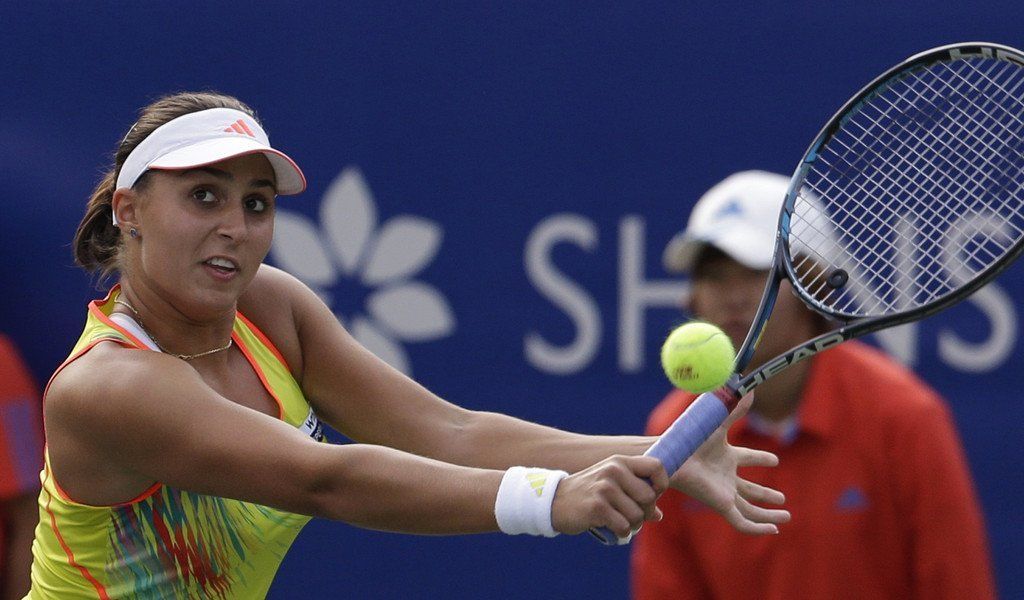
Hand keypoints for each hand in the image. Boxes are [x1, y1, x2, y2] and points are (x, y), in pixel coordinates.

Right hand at [550, 455, 669, 538]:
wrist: (554, 501)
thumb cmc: (588, 493)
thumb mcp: (611, 484)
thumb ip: (635, 493)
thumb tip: (658, 515)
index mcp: (619, 462)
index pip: (657, 466)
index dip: (661, 484)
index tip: (653, 496)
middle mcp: (613, 471)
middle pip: (649, 497)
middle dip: (644, 512)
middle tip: (631, 516)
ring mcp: (604, 488)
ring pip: (638, 515)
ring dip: (632, 525)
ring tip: (619, 522)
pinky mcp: (597, 507)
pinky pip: (624, 527)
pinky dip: (621, 533)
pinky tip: (611, 528)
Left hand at [670, 394, 790, 533]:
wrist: (675, 456)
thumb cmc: (692, 439)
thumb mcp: (719, 423)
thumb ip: (735, 409)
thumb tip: (751, 390)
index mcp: (726, 457)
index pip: (746, 459)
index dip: (760, 458)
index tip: (774, 460)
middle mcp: (726, 477)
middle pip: (749, 490)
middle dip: (766, 495)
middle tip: (782, 499)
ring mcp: (724, 493)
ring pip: (749, 509)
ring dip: (767, 514)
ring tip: (786, 517)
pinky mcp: (721, 505)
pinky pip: (742, 522)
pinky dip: (757, 528)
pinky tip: (771, 530)